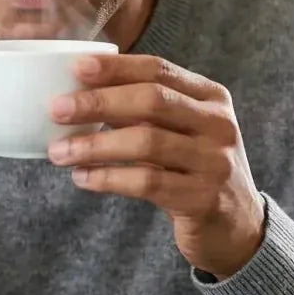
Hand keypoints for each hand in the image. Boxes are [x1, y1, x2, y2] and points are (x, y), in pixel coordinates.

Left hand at [47, 54, 264, 279]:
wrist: (236, 227)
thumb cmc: (194, 170)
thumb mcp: (180, 132)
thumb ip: (143, 112)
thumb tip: (79, 94)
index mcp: (211, 97)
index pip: (158, 70)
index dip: (116, 67)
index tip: (76, 67)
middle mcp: (218, 124)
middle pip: (152, 101)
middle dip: (99, 102)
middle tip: (57, 110)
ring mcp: (214, 161)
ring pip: (146, 142)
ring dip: (95, 145)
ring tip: (59, 152)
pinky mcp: (203, 198)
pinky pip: (147, 182)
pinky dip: (109, 178)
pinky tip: (82, 178)